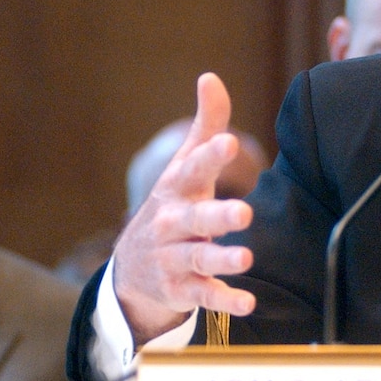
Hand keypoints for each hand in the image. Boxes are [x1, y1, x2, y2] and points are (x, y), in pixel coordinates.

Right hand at [111, 72, 256, 345]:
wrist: (132, 269)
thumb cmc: (172, 206)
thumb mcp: (183, 168)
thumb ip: (205, 126)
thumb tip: (211, 77)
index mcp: (176, 190)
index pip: (192, 170)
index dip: (210, 156)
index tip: (229, 143)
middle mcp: (172, 225)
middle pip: (194, 220)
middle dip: (216, 217)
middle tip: (244, 213)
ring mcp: (174, 259)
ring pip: (199, 259)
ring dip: (223, 260)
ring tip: (247, 258)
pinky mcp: (181, 290)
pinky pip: (203, 296)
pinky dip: (224, 301)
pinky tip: (249, 303)